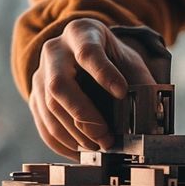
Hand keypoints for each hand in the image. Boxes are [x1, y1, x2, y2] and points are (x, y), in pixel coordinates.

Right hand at [30, 18, 154, 158]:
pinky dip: (63, 144)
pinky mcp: (34, 98)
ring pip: (49, 108)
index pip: (88, 52)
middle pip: (59, 85)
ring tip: (98, 146)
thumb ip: (141, 84)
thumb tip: (150, 119)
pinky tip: (82, 152)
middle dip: (84, 116)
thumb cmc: (111, 59)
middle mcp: (54, 52)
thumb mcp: (129, 61)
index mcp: (81, 33)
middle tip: (106, 138)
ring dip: (75, 135)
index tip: (122, 93)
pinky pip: (43, 125)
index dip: (104, 74)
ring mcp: (40, 75)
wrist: (84, 54)